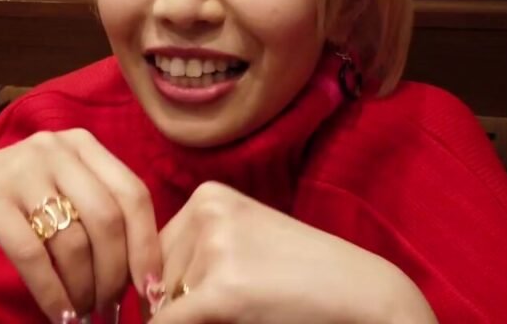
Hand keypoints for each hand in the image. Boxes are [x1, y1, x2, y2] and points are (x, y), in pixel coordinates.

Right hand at [0, 128, 162, 320]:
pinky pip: (31, 254)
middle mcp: (54, 147)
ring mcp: (19, 169)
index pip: (133, 194)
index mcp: (84, 144)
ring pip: (71, 240)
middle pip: (106, 218)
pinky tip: (59, 315)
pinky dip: (51, 293)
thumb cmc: (28, 207)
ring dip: (83, 289)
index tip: (152, 290)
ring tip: (84, 315)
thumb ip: (107, 217)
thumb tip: (152, 278)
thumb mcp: (70, 196)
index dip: (147, 245)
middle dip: (114, 274)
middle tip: (110, 309)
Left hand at [149, 182, 436, 323]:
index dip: (169, 283)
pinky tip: (219, 319)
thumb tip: (143, 291)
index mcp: (209, 195)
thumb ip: (194, 255)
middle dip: (180, 302)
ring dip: (194, 317)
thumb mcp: (244, 243)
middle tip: (241, 302)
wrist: (363, 294)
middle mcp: (207, 210)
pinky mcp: (223, 288)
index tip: (200, 297)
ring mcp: (216, 245)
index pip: (156, 248)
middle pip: (155, 274)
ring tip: (250, 308)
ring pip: (164, 302)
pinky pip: (169, 323)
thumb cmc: (304, 276)